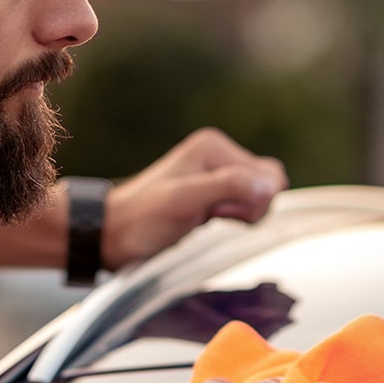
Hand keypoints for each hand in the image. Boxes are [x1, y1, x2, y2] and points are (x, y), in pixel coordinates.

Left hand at [102, 129, 287, 270]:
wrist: (113, 234)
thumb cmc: (142, 220)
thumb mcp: (184, 201)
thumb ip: (228, 188)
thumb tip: (270, 186)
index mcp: (214, 147)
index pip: (269, 175)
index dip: (252, 201)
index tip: (216, 211)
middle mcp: (218, 154)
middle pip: (269, 183)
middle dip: (251, 208)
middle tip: (212, 216)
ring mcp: (217, 173)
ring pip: (261, 195)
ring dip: (244, 214)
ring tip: (208, 218)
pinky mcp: (215, 193)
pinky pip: (248, 203)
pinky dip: (238, 217)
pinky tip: (211, 220)